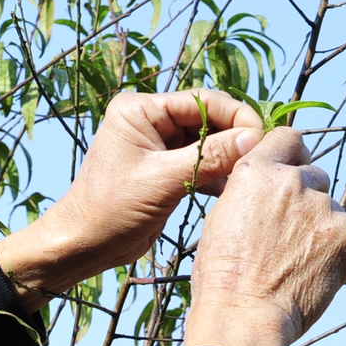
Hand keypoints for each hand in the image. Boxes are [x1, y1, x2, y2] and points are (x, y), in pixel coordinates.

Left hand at [0, 90, 264, 305]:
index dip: (237, 117)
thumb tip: (255, 138)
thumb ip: (209, 157)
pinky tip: (231, 189)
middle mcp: (150, 120)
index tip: (263, 140)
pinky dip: (216, 174)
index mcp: (141, 109)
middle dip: (235, 138)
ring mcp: (158, 144)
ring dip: (228, 158)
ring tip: (249, 177)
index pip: (203, 101)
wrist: (82, 245)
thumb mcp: (164, 181)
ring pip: (208, 142)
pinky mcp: (164, 168)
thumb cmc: (110, 210)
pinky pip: (200, 162)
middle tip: (261, 161)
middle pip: (208, 119)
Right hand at [181, 127, 345, 345]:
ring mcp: (324, 207)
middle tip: (289, 234)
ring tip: (298, 259)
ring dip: (321, 224)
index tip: (291, 174)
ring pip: (331, 206)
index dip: (291, 156)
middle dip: (305, 198)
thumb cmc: (222, 277)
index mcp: (255, 172)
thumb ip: (251, 191)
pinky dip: (340, 247)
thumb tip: (269, 185)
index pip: (288, 138)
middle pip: (314, 175)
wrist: (244, 316)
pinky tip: (316, 269)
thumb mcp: (222, 217)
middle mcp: (292, 181)